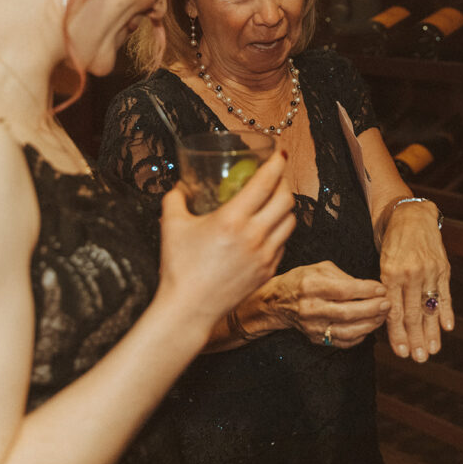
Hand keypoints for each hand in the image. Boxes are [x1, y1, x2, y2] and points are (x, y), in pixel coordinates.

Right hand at [157, 152, 293, 323]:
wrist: (189, 309)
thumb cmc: (179, 268)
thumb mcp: (172, 226)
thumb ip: (175, 199)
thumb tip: (181, 186)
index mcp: (233, 219)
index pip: (265, 182)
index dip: (276, 164)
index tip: (279, 154)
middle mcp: (254, 235)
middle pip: (286, 200)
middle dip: (283, 183)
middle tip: (275, 177)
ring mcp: (265, 255)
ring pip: (290, 222)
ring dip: (285, 207)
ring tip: (275, 202)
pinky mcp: (268, 272)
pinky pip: (283, 244)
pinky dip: (279, 232)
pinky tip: (267, 229)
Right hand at [262, 260, 389, 347]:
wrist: (279, 303)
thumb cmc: (303, 280)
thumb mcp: (320, 268)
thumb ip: (344, 277)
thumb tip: (369, 288)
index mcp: (311, 286)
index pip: (344, 290)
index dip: (366, 291)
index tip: (381, 288)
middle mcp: (311, 308)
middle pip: (348, 313)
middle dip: (372, 309)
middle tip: (387, 303)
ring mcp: (313, 326)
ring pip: (348, 331)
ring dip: (370, 324)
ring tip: (383, 315)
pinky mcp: (317, 339)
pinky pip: (343, 342)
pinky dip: (360, 336)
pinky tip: (369, 326)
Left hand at [379, 200, 453, 361]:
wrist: (410, 215)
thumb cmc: (392, 242)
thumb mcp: (382, 262)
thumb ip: (386, 289)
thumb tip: (387, 320)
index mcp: (390, 274)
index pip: (394, 312)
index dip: (398, 334)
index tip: (401, 353)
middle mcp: (410, 274)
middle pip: (413, 314)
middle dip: (416, 339)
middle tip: (418, 359)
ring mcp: (428, 271)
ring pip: (429, 307)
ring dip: (432, 332)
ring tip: (432, 350)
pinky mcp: (442, 267)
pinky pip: (445, 293)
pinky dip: (446, 311)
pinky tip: (447, 328)